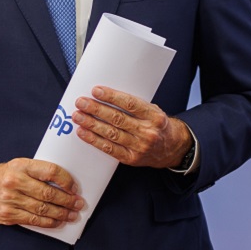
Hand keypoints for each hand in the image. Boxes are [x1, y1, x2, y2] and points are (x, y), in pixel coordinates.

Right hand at [0, 159, 83, 227]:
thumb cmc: (3, 176)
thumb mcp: (18, 166)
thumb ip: (38, 172)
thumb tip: (64, 184)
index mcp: (20, 166)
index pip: (50, 171)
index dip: (66, 180)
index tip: (74, 187)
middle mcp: (15, 181)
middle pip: (48, 193)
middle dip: (67, 200)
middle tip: (78, 204)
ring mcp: (10, 199)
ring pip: (42, 209)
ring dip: (61, 213)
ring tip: (72, 215)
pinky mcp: (7, 214)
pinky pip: (33, 220)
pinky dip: (48, 222)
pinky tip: (57, 222)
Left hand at [73, 86, 192, 167]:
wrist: (172, 148)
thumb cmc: (158, 125)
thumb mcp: (153, 110)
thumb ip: (134, 105)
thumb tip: (106, 95)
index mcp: (154, 116)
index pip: (130, 104)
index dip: (112, 97)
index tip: (96, 91)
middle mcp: (147, 132)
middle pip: (117, 119)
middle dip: (96, 109)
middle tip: (81, 102)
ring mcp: (139, 147)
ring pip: (111, 134)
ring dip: (92, 124)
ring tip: (78, 116)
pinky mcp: (131, 159)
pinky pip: (109, 149)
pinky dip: (94, 140)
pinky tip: (83, 133)